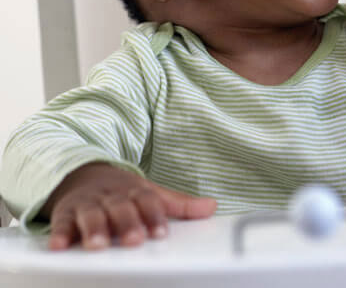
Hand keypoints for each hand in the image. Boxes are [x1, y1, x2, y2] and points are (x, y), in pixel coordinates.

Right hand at [41, 162, 216, 250]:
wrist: (81, 173)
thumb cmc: (120, 191)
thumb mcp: (150, 192)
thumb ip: (179, 204)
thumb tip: (212, 207)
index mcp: (134, 190)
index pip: (147, 200)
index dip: (154, 215)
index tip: (161, 233)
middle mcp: (111, 196)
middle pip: (120, 207)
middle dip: (127, 223)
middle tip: (134, 240)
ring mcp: (87, 203)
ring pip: (91, 214)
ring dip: (95, 229)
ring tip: (99, 245)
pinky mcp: (65, 213)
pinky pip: (61, 222)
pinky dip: (60, 233)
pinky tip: (60, 245)